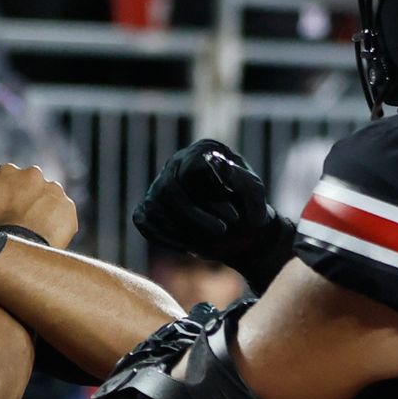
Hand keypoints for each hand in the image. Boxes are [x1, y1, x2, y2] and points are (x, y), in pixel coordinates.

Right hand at [0, 164, 77, 249]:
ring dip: (43, 209)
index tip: (3, 211)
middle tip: (19, 221)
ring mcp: (54, 191)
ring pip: (49, 198)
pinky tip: (45, 236)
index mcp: (9, 171)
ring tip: (34, 231)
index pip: (8, 179)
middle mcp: (34, 175)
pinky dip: (57, 223)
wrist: (9, 253)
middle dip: (27, 199)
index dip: (5, 195)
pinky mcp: (68, 210)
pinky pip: (63, 215)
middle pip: (31, 186)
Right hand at [136, 140, 294, 291]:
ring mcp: (160, 184)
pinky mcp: (150, 206)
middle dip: (194, 217)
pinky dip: (162, 236)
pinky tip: (187, 247)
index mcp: (203, 151)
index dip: (210, 198)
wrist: (242, 233)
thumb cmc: (249, 209)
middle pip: (168, 189)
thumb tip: (218, 163)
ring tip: (208, 244)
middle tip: (222, 233)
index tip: (234, 218)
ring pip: (153, 206)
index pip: (191, 168)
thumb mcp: (255, 194)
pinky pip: (143, 221)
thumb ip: (240, 178)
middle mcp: (177, 163)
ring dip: (180, 230)